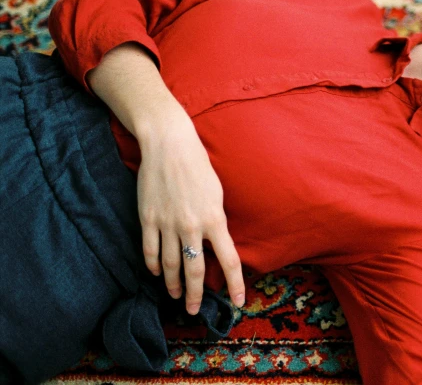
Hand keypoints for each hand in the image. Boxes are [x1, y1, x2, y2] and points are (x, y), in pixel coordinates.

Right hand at [137, 117, 244, 314]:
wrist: (169, 145)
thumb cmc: (198, 166)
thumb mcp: (217, 194)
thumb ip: (216, 221)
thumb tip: (216, 244)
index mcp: (215, 219)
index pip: (228, 260)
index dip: (235, 284)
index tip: (238, 302)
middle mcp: (192, 226)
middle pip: (195, 270)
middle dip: (196, 294)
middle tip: (194, 310)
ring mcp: (167, 223)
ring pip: (170, 265)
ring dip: (172, 284)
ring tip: (175, 295)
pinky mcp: (148, 218)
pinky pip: (150, 249)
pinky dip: (153, 264)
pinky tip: (155, 273)